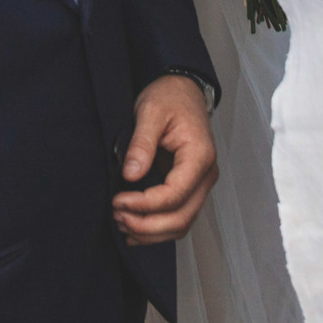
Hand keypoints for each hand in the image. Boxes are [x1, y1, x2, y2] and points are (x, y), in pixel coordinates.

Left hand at [115, 74, 217, 244]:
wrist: (183, 91)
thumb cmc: (170, 97)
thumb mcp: (151, 111)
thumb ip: (141, 143)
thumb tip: (131, 175)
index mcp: (199, 155)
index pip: (175, 194)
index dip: (145, 204)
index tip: (119, 201)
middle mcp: (205, 175)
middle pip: (180, 217)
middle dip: (146, 225)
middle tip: (117, 216)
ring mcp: (200, 184)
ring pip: (181, 224)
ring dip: (150, 232)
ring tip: (121, 223)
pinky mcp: (190, 188)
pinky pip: (178, 218)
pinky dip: (157, 229)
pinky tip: (134, 230)